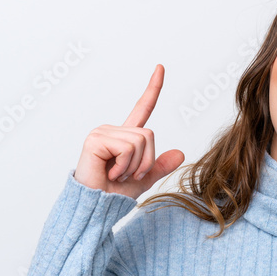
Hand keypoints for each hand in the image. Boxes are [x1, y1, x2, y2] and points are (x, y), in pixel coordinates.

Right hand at [73, 64, 184, 197]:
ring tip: (117, 175)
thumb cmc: (114, 194)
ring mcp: (102, 132)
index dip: (153, 89)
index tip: (161, 67)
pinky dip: (125, 166)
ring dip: (135, 166)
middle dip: (146, 161)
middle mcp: (113, 130)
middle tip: (127, 175)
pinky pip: (128, 148)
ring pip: (141, 141)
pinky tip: (110, 173)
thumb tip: (181, 153)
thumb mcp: (144, 179)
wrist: (96, 208)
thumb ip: (159, 165)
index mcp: (125, 137)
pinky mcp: (96, 139)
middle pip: (149, 135)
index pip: (143, 108)